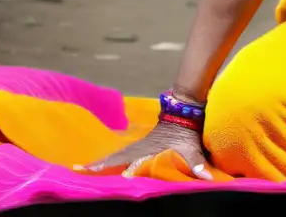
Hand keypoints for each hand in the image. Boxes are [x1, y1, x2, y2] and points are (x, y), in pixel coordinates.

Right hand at [79, 121, 212, 179]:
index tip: (90, 168)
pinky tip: (111, 161)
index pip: (123, 158)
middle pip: (116, 155)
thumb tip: (205, 177)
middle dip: (100, 162)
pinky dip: (115, 157)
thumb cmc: (186, 129)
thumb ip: (196, 162)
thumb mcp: (191, 146)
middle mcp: (140, 145)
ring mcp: (141, 143)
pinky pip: (125, 151)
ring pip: (119, 153)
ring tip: (87, 167)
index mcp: (146, 147)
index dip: (108, 164)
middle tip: (80, 168)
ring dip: (105, 160)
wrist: (185, 108)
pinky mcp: (145, 142)